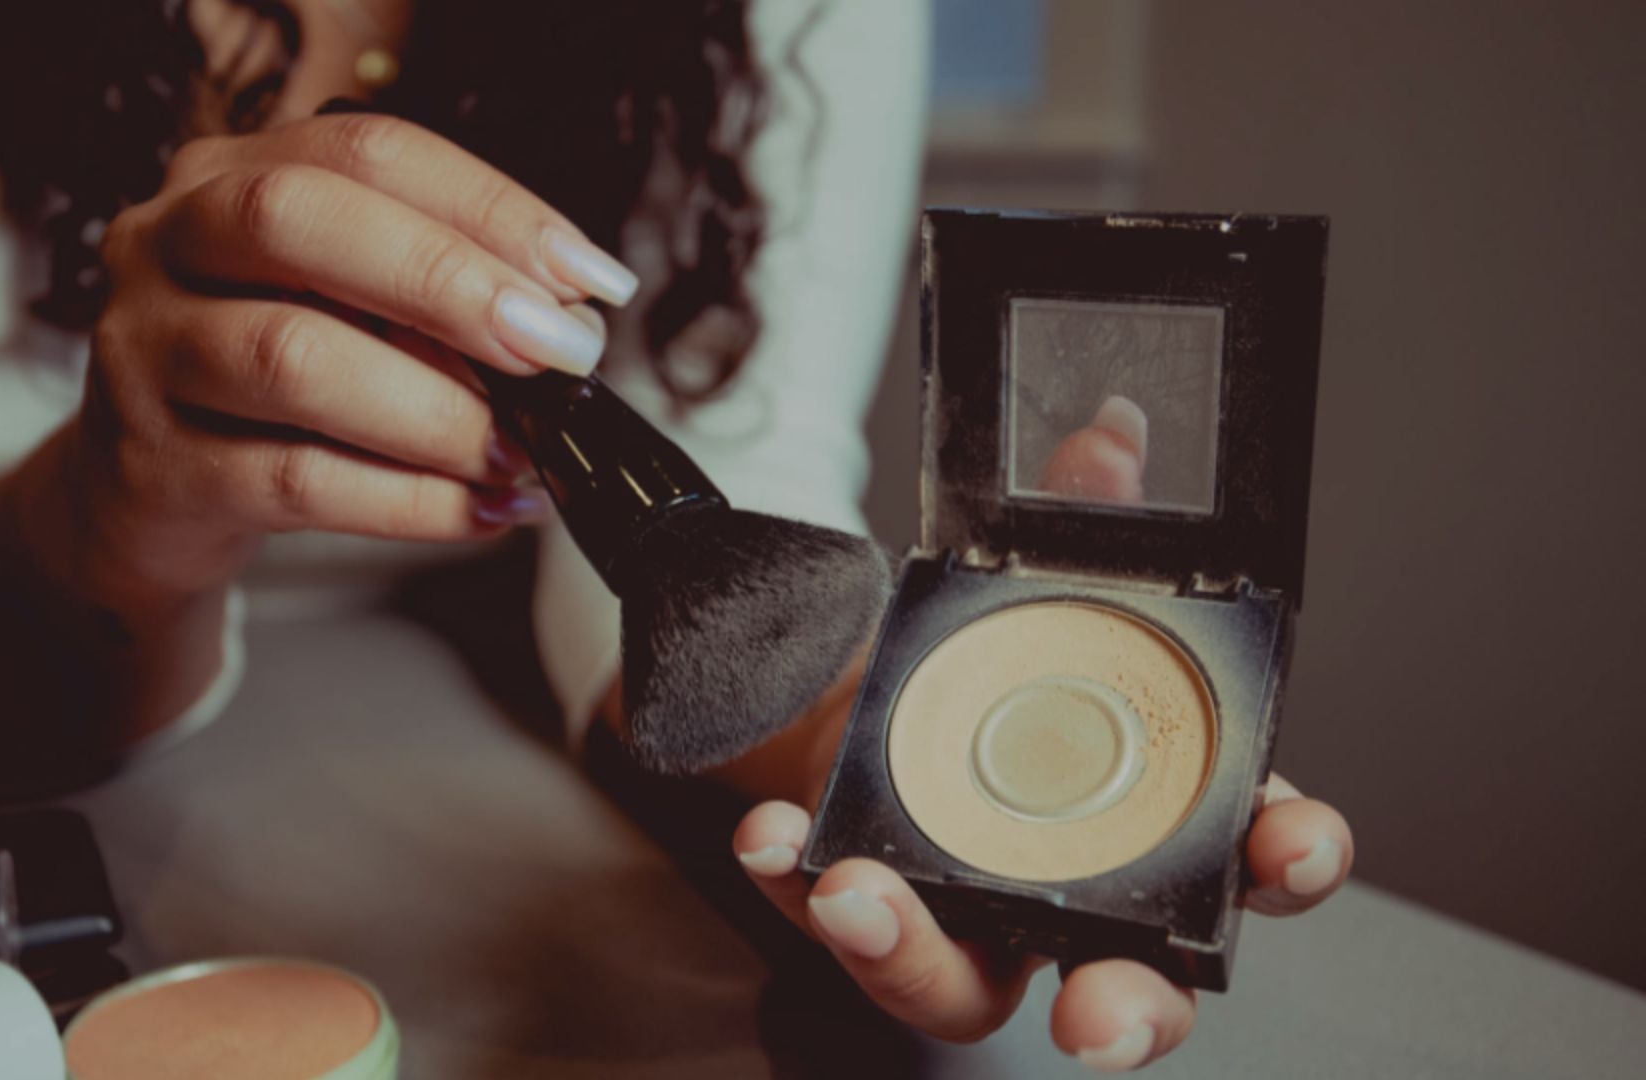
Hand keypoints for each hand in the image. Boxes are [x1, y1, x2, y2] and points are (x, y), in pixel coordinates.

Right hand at [63, 112, 639, 604]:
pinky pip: (297, 480)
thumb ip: (431, 299)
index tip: (588, 278)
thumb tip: (566, 322)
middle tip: (555, 351)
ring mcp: (146, 353)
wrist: (142, 500)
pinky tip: (482, 510)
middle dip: (449, 283)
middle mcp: (169, 242)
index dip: (491, 207)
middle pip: (299, 222)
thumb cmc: (265, 388)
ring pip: (294, 360)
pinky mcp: (155, 467)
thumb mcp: (341, 310)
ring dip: (437, 412)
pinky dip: (410, 502)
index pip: (369, 153)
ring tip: (521, 450)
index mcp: (231, 176)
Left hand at [726, 395, 1353, 1069]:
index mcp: (1164, 819)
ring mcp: (968, 916)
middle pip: (1131, 987)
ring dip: (911, 955)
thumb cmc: (995, 667)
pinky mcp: (873, 911)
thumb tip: (1108, 432)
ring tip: (859, 897)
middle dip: (1128, 1013)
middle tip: (1098, 1018)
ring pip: (962, 984)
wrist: (873, 694)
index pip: (1256, 857)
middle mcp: (1077, 897)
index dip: (1291, 857)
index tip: (1295, 849)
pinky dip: (799, 883)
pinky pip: (840, 923)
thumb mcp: (1041, 577)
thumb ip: (1082, 514)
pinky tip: (775, 841)